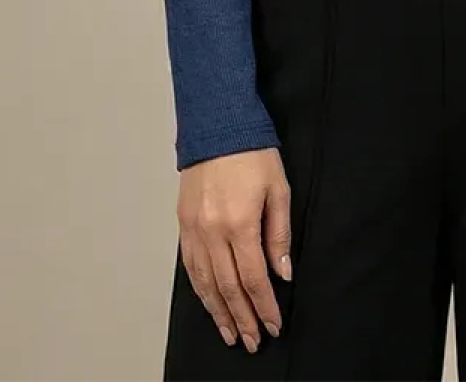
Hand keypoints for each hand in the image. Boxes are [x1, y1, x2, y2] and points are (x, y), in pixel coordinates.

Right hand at [177, 146, 291, 350]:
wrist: (216, 125)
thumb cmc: (252, 152)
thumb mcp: (278, 189)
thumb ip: (279, 234)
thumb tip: (282, 272)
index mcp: (240, 223)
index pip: (253, 278)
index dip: (264, 306)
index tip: (273, 325)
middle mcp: (213, 232)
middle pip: (228, 288)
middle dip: (242, 318)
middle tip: (252, 341)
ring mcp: (194, 229)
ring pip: (205, 283)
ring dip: (218, 312)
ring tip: (230, 333)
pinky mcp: (183, 224)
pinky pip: (190, 267)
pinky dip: (200, 290)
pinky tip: (209, 302)